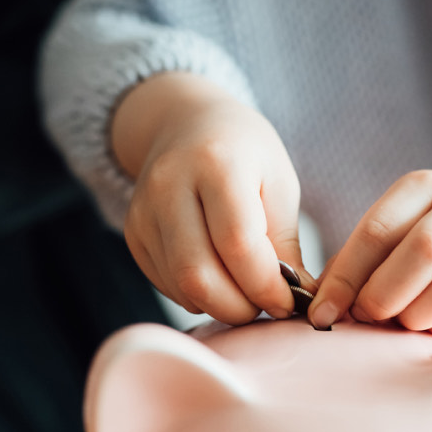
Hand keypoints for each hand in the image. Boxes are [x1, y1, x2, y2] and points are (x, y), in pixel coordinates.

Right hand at [111, 72, 308, 324]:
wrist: (186, 124)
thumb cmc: (244, 155)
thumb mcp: (279, 185)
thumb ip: (286, 245)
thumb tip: (298, 302)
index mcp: (217, 163)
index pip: (238, 244)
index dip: (266, 286)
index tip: (288, 303)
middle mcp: (170, 185)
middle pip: (199, 275)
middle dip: (240, 307)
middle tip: (266, 306)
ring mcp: (144, 211)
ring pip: (181, 287)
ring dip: (221, 305)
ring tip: (246, 290)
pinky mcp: (133, 233)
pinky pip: (167, 285)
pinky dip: (199, 296)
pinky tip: (219, 277)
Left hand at [308, 170, 431, 337]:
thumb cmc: (417, 242)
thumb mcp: (386, 236)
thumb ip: (352, 267)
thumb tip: (322, 310)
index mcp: (422, 188)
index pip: (378, 229)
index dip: (347, 277)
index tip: (323, 312)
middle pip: (427, 250)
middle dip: (386, 295)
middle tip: (368, 317)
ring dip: (419, 314)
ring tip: (402, 322)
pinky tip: (430, 327)